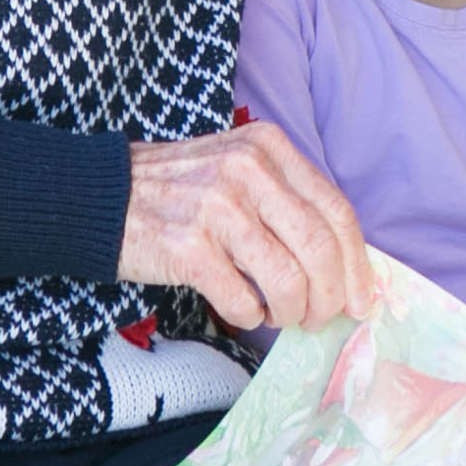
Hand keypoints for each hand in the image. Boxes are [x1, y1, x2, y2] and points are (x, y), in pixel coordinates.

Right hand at [118, 120, 371, 331]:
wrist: (101, 195)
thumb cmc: (180, 190)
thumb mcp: (239, 169)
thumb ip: (287, 201)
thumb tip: (344, 265)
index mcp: (268, 147)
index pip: (336, 210)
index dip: (358, 264)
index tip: (364, 300)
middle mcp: (247, 169)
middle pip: (320, 248)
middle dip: (331, 297)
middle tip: (322, 318)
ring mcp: (217, 207)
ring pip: (288, 280)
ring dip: (293, 312)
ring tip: (281, 316)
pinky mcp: (188, 248)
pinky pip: (243, 301)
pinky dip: (251, 317)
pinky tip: (243, 311)